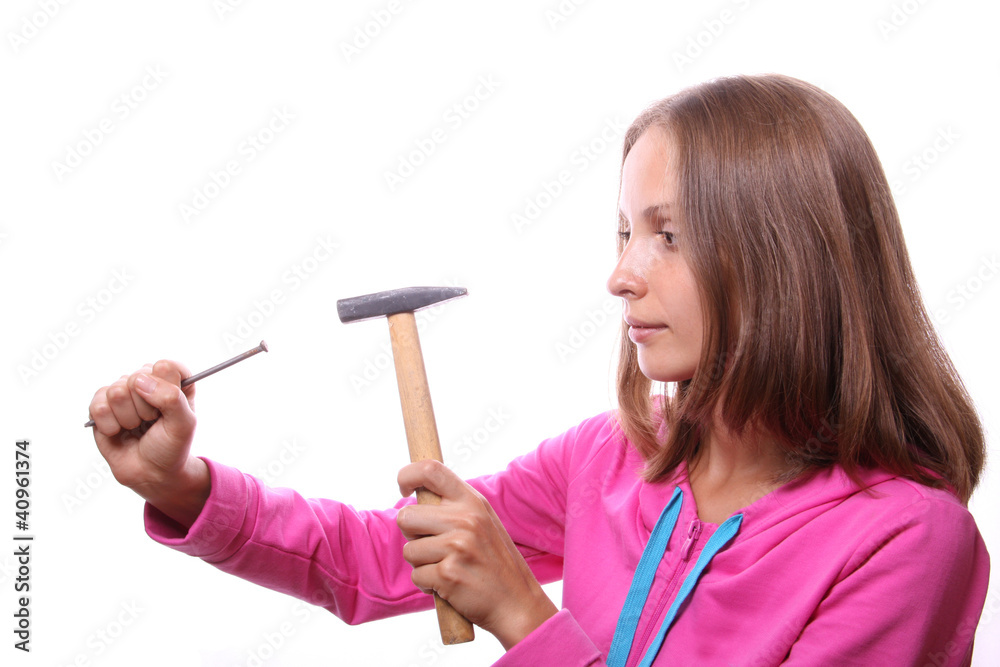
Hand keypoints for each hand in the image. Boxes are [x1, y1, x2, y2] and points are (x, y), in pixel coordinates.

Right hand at [88, 359, 208, 526]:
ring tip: (136, 427)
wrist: (151, 474)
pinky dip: (110, 425)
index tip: (168, 408)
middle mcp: (147, 382)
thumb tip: (140, 380)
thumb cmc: (171, 447)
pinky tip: (118, 431)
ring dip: (128, 418)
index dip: (166, 388)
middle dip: (146, 408)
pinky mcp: (102, 406)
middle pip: (138, 377)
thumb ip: (171, 398)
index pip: (165, 366)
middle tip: (152, 422)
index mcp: (173, 380)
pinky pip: (98, 405)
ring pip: (116, 391)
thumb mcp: (184, 424)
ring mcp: (123, 392)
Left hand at [396, 460, 556, 649]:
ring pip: (409, 550)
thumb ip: (454, 506)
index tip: (403, 488)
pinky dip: (428, 584)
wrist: (517, 602)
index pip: (431, 470)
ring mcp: (457, 546)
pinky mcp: (448, 574)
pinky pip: (417, 576)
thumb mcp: (483, 522)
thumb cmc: (494, 562)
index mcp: (472, 501)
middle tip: (433, 546)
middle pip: (406, 516)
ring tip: (447, 567)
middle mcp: (466, 519)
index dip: (407, 474)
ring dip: (421, 564)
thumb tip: (416, 492)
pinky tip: (449, 585)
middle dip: (411, 535)